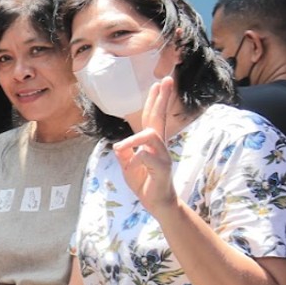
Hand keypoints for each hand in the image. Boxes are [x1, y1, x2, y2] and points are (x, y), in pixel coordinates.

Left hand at [112, 77, 178, 218]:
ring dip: (133, 140)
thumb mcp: (128, 166)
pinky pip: (147, 157)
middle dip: (162, 99)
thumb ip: (124, 154)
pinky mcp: (162, 169)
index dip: (155, 101)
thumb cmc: (144, 183)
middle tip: (167, 80)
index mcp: (151, 144)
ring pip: (150, 136)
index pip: (152, 118)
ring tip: (119, 149)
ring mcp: (163, 156)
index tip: (158, 83)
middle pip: (159, 118)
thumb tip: (118, 145)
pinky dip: (137, 159)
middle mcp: (160, 146)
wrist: (157, 204)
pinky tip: (133, 165)